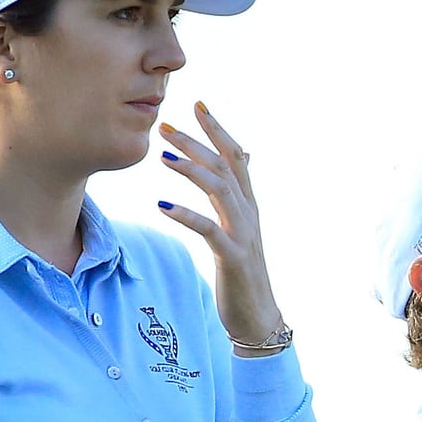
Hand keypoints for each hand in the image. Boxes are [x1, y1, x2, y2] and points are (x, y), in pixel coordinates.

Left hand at [157, 101, 283, 356]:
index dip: (219, 129)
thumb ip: (236, 198)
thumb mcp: (239, 230)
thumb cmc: (243, 274)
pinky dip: (186, 215)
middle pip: (225, 166)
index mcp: (248, 205)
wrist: (259, 317)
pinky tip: (162, 205)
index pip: (237, 156)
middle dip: (197, 142)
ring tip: (163, 157)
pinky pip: (209, 230)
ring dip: (192, 170)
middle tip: (165, 125)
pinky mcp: (234, 257)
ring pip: (221, 190)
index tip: (198, 104)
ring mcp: (244, 234)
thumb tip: (244, 161)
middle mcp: (249, 213)